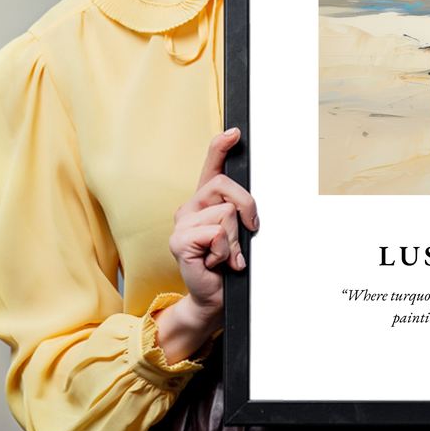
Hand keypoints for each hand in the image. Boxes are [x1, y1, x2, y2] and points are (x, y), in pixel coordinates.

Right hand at [154, 128, 258, 362]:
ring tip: (226, 255)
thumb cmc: (227, 265)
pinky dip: (225, 251)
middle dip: (247, 208)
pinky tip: (216, 262)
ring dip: (235, 239)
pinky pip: (216, 233)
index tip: (235, 132)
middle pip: (226, 186)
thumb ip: (240, 212)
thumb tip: (250, 205)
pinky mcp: (179, 241)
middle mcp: (190, 207)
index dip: (221, 147)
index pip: (211, 166)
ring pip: (226, 213)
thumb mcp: (239, 233)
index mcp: (205, 202)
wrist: (214, 297)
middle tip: (248, 232)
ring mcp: (181, 223)